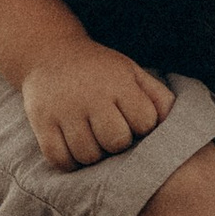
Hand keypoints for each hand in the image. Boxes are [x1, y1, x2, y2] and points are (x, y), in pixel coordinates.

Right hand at [21, 39, 172, 171]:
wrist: (49, 53)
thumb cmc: (99, 70)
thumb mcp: (131, 72)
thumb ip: (156, 96)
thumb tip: (172, 125)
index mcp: (118, 83)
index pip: (144, 122)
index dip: (141, 126)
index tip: (130, 119)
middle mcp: (91, 96)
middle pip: (116, 142)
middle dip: (117, 143)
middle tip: (109, 132)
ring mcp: (64, 111)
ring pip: (88, 155)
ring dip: (94, 154)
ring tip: (92, 139)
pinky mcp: (42, 123)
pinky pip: (60, 160)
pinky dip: (69, 162)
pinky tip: (74, 149)